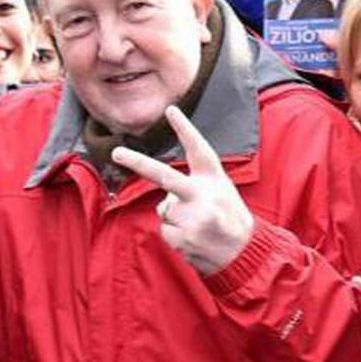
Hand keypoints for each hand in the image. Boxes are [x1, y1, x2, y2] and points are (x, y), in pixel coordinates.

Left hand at [112, 106, 253, 274]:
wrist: (244, 252)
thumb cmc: (228, 218)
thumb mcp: (221, 193)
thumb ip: (193, 188)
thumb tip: (163, 201)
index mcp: (214, 178)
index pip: (198, 149)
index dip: (184, 128)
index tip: (171, 109)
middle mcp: (202, 194)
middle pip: (164, 175)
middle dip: (137, 162)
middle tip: (116, 152)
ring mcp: (192, 216)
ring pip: (164, 210)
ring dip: (175, 219)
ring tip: (198, 227)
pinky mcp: (184, 236)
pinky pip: (165, 229)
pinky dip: (175, 236)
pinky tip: (194, 240)